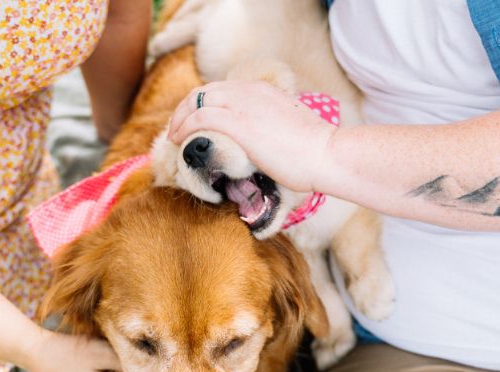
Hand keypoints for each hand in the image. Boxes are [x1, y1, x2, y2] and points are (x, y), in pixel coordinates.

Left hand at [167, 80, 338, 192]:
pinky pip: (199, 117)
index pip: (221, 89)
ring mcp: (242, 104)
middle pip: (204, 91)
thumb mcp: (288, 129)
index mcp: (262, 89)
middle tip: (176, 130)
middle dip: (184, 109)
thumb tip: (260, 148)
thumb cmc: (314, 152)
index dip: (201, 104)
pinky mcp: (237, 122)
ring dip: (179, 119)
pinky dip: (183, 127)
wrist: (326, 154)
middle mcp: (250, 90)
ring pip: (197, 101)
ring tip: (173, 137)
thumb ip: (269, 129)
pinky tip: (177, 141)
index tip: (193, 122)